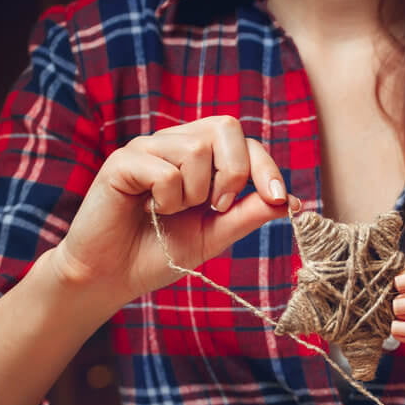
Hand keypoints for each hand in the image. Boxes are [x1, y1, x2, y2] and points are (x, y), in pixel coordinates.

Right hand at [50, 116, 293, 306]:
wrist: (114, 276)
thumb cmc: (162, 252)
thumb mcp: (216, 234)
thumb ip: (249, 214)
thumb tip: (290, 201)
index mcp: (201, 157)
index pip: (244, 141)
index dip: (265, 167)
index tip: (277, 198)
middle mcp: (175, 143)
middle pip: (226, 127)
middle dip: (234, 173)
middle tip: (215, 207)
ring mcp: (147, 149)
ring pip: (196, 150)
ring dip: (194, 193)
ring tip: (171, 212)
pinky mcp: (122, 162)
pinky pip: (165, 170)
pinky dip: (167, 199)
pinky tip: (149, 210)